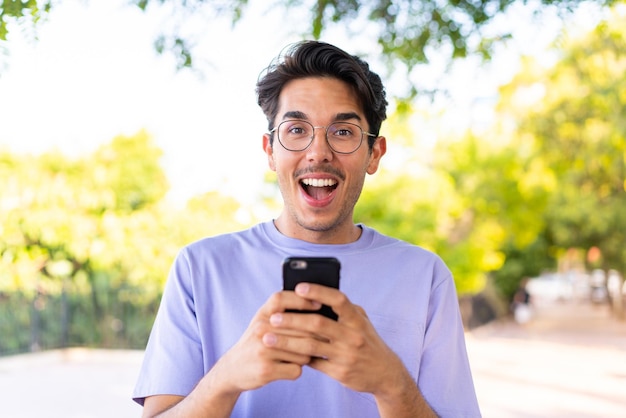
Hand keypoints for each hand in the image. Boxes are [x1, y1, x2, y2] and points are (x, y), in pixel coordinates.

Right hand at [208, 290, 322, 394]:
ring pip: (303, 352)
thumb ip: (283, 312)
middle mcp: (260, 330)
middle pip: (301, 329)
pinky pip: (296, 369)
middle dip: (315, 337)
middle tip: (320, 340)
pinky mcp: (267, 370)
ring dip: (304, 356)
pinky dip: (295, 370)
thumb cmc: (256, 342)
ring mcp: (263, 350)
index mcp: (261, 315)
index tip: (319, 304)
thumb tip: (319, 305)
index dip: (302, 300)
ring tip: (294, 356)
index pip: (281, 299)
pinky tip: (286, 368)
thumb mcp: (263, 321)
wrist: (232, 369)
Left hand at [265, 283, 409, 396]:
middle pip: (318, 324)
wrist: (386, 373)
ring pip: (310, 346)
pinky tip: (282, 353)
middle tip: (273, 317)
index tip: (298, 287)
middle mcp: (353, 335)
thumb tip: (316, 294)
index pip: (338, 299)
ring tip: (268, 338)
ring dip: (286, 342)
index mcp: (357, 319)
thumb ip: (343, 309)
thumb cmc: (367, 341)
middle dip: (292, 320)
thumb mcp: (361, 322)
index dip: (318, 291)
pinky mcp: (340, 372)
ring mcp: (346, 355)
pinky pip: (314, 363)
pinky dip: (297, 357)